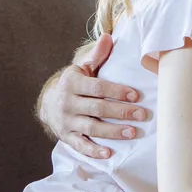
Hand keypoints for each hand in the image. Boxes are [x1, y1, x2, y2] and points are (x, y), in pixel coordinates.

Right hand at [35, 34, 149, 159]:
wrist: (49, 103)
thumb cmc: (75, 83)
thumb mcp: (82, 67)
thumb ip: (96, 55)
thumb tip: (108, 37)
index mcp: (72, 82)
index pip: (98, 87)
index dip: (117, 91)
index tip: (136, 95)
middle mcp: (67, 102)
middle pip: (97, 108)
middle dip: (121, 112)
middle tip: (142, 115)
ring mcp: (66, 121)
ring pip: (91, 128)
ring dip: (113, 132)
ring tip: (133, 132)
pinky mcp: (67, 137)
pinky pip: (81, 146)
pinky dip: (94, 151)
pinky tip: (109, 154)